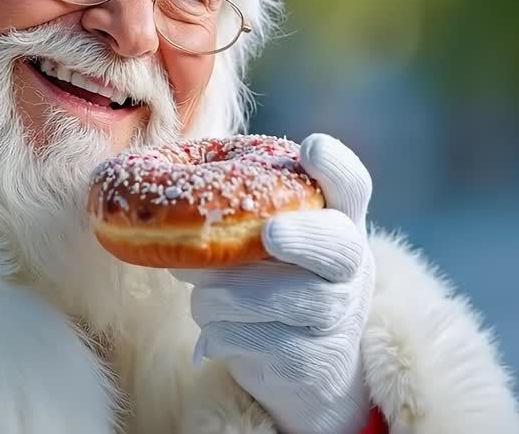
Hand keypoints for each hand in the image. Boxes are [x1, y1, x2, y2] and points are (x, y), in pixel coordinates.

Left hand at [176, 134, 374, 433]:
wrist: (308, 371)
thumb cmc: (274, 284)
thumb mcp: (268, 247)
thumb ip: (238, 222)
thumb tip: (167, 213)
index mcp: (338, 221)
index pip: (351, 185)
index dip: (336, 165)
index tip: (312, 146)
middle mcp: (350, 266)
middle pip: (338, 246)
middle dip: (303, 237)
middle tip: (271, 234)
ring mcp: (339, 316)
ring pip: (279, 299)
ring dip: (223, 296)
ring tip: (204, 295)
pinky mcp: (316, 361)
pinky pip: (256, 341)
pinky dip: (222, 334)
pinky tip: (215, 334)